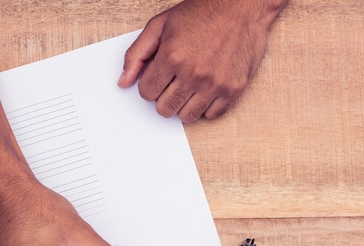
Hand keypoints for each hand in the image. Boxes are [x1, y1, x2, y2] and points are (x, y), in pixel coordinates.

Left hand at [118, 0, 284, 122]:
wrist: (240, 6)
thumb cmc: (201, 13)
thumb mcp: (160, 25)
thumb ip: (137, 54)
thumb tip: (123, 82)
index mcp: (172, 57)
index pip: (147, 93)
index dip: (150, 85)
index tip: (159, 77)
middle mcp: (193, 73)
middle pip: (165, 108)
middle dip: (164, 98)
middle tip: (173, 83)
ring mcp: (214, 84)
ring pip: (187, 116)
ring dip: (184, 105)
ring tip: (189, 87)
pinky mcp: (233, 89)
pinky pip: (211, 115)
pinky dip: (206, 107)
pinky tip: (206, 90)